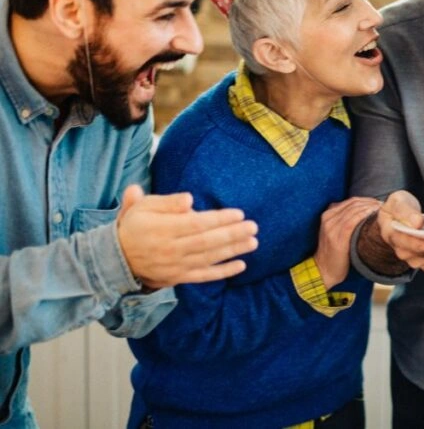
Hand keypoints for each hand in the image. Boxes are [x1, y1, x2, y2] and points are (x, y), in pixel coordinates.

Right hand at [116, 184, 258, 288]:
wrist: (117, 258)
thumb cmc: (136, 225)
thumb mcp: (144, 207)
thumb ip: (167, 202)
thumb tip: (189, 199)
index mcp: (163, 229)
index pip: (197, 224)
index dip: (219, 220)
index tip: (239, 214)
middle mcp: (171, 249)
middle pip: (207, 242)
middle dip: (233, 234)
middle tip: (254, 227)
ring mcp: (176, 265)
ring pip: (209, 258)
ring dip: (233, 251)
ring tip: (253, 242)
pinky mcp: (178, 277)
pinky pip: (204, 276)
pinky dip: (223, 272)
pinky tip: (241, 265)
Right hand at [313, 197, 380, 288]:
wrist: (323, 270)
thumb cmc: (335, 252)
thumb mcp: (336, 231)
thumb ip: (345, 220)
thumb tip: (367, 212)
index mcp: (328, 214)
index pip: (351, 201)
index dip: (367, 200)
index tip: (379, 203)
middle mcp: (328, 218)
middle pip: (353, 204)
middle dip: (371, 203)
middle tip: (384, 206)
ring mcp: (331, 227)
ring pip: (354, 210)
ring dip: (370, 208)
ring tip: (382, 210)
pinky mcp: (337, 238)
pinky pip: (352, 222)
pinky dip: (364, 216)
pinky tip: (373, 216)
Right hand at [377, 190, 423, 271]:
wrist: (400, 215)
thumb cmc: (399, 206)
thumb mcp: (398, 200)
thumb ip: (406, 211)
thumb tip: (417, 223)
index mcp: (390, 233)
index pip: (401, 241)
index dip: (415, 244)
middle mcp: (399, 249)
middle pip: (415, 254)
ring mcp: (410, 256)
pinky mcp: (422, 259)